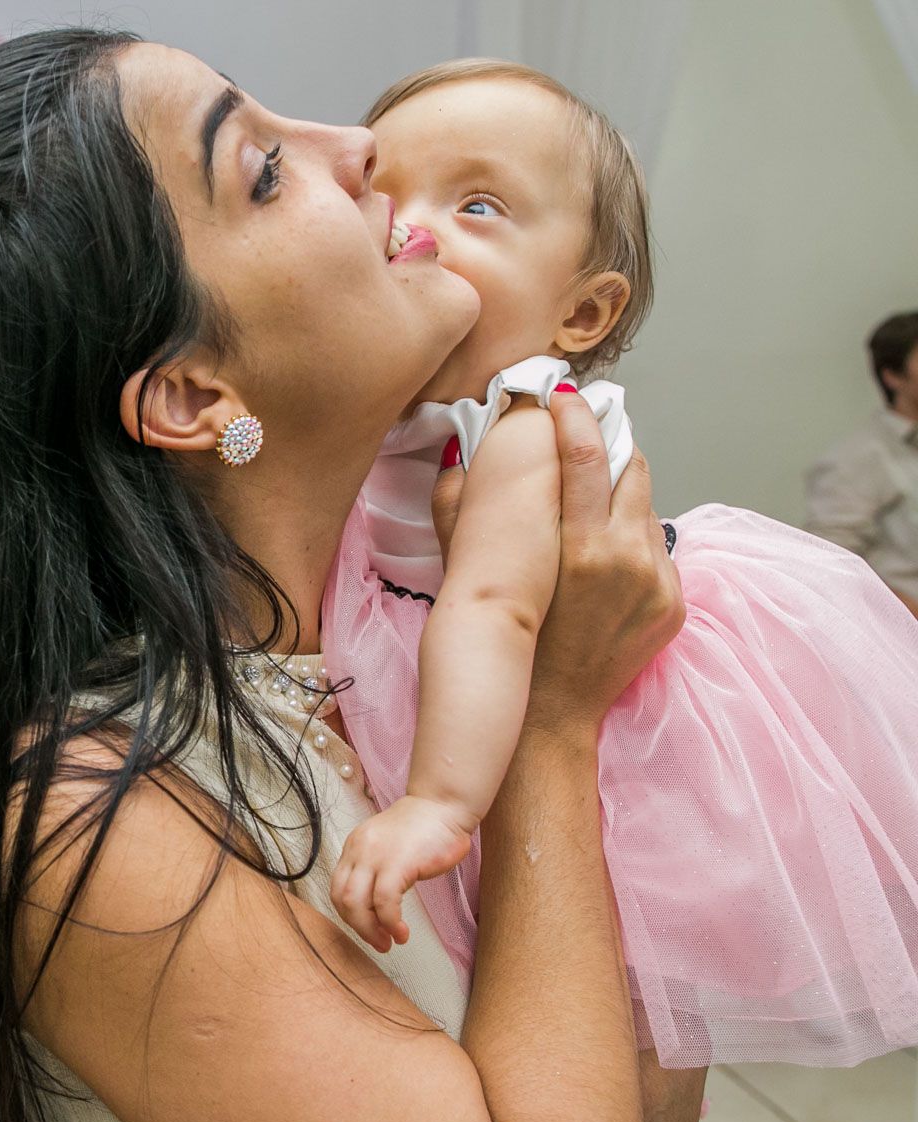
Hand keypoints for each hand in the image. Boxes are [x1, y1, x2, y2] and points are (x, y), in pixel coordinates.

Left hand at [331, 796, 474, 952]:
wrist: (442, 805)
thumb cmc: (424, 828)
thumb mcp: (388, 846)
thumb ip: (377, 869)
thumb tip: (377, 905)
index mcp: (354, 847)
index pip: (337, 888)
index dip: (349, 915)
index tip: (367, 928)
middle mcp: (358, 850)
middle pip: (341, 899)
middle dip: (358, 927)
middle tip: (378, 942)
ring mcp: (375, 856)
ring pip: (356, 903)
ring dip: (370, 930)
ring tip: (389, 941)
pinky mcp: (397, 863)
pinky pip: (384, 902)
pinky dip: (390, 923)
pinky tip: (401, 932)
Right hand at [432, 389, 682, 738]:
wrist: (549, 714)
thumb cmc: (505, 644)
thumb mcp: (472, 574)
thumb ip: (460, 509)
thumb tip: (458, 449)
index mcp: (578, 548)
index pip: (585, 453)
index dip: (575, 414)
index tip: (563, 395)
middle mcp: (627, 559)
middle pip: (631, 466)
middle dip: (607, 445)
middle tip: (582, 438)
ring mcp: (658, 581)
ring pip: (647, 505)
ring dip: (619, 493)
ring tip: (589, 503)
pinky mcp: (674, 602)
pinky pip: (657, 548)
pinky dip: (630, 540)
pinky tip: (602, 560)